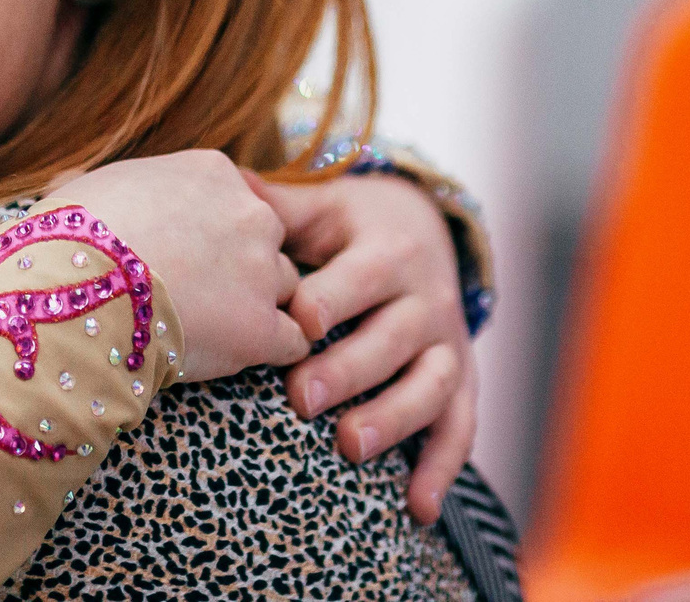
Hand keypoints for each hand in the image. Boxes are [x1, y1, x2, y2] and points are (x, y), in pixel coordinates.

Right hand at [46, 150, 308, 381]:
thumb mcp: (88, 185)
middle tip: (196, 291)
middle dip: (239, 263)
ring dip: (255, 305)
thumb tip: (69, 181)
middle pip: (265, 238)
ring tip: (211, 327)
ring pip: (282, 286)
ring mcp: (261, 270)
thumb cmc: (73, 233)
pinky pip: (291, 339)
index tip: (182, 253)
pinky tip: (233, 354)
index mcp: (211, 172)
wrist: (79, 287)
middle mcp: (250, 213)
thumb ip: (109, 183)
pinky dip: (269, 349)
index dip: (210, 230)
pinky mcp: (263, 328)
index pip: (233, 198)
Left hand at [256, 170, 474, 524]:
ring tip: (348, 448)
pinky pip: (461, 427)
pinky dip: (442, 468)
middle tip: (302, 398)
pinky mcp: (462, 380)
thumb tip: (226, 182)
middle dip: (351, 369)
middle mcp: (427, 298)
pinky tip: (416, 508)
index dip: (332, 298)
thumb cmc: (348, 224)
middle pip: (394, 337)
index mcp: (389, 251)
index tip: (298, 320)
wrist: (421, 227)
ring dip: (394, 419)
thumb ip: (280, 204)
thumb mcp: (322, 206)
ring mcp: (449, 343)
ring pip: (433, 385)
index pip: (362, 277)